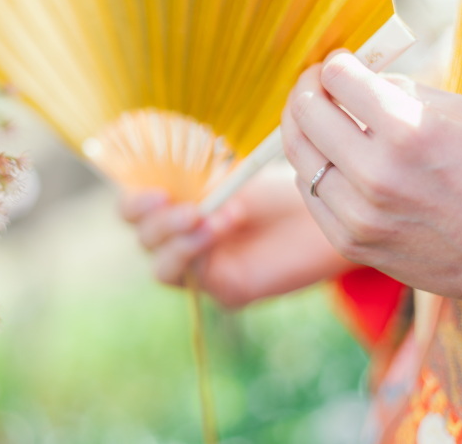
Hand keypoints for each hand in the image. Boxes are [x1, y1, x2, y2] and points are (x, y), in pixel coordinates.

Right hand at [119, 162, 354, 307]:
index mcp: (177, 207)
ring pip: (161, 266)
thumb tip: (158, 171)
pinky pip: (196, 280)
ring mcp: (202, 267)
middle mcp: (183, 238)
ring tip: (211, 216)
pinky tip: (226, 224)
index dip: (134, 202)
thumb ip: (193, 178)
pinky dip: (202, 252)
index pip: (133, 210)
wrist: (328, 211)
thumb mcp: (233, 174)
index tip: (158, 190)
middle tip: (190, 206)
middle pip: (142, 238)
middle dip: (158, 222)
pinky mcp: (226, 290)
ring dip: (178, 240)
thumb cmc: (281, 186)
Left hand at [281, 52, 461, 323]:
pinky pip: (308, 192)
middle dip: (307, 87)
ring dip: (300, 126)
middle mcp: (377, 173)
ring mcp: (358, 214)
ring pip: (298, 154)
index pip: (338, 78)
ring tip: (314, 116)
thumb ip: (400, 89)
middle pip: (306, 112)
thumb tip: (354, 76)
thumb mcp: (460, 113)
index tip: (338, 64)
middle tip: (315, 83)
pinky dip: (311, 167)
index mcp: (408, 131)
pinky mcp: (349, 241)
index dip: (334, 64)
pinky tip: (327, 157)